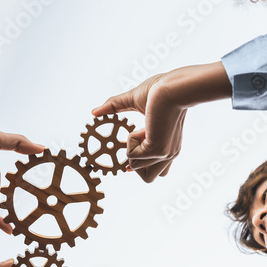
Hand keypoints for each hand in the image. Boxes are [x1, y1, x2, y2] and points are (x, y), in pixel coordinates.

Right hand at [94, 63, 228, 182]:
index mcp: (169, 145)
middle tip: (137, 140)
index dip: (142, 167)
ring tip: (142, 130)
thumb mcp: (135, 101)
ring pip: (135, 168)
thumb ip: (115, 108)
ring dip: (131, 147)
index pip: (159, 171)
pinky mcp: (157, 150)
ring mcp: (164, 154)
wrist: (173, 87)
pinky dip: (130, 140)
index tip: (130, 159)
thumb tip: (94, 112)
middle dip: (135, 164)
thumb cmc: (161, 88)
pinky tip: (143, 128)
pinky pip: (131, 155)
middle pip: (148, 179)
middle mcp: (169, 153)